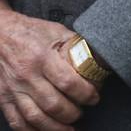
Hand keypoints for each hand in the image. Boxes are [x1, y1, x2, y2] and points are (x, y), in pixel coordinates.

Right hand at [0, 2, 99, 130]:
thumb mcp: (57, 32)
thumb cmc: (31, 32)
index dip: (85, 94)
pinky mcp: (4, 98)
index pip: (68, 82)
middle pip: (53, 104)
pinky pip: (16, 121)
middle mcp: (27, 75)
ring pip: (35, 117)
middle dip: (73, 113)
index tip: (94, 97)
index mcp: (43, 57)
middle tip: (82, 112)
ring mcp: (14, 89)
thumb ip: (75, 46)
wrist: (0, 34)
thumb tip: (98, 56)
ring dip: (55, 127)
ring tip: (69, 128)